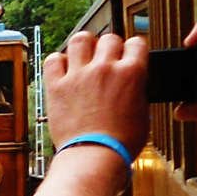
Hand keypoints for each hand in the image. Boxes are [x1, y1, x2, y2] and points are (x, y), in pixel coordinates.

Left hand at [44, 31, 146, 154]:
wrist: (95, 156)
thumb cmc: (120, 143)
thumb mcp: (143, 113)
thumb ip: (137, 90)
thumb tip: (132, 83)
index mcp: (131, 73)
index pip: (137, 43)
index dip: (134, 49)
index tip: (129, 56)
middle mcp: (105, 68)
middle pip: (109, 38)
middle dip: (110, 47)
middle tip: (106, 60)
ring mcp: (79, 75)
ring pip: (80, 40)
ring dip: (84, 45)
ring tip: (84, 56)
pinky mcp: (57, 86)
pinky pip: (53, 60)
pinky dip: (58, 61)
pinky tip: (63, 69)